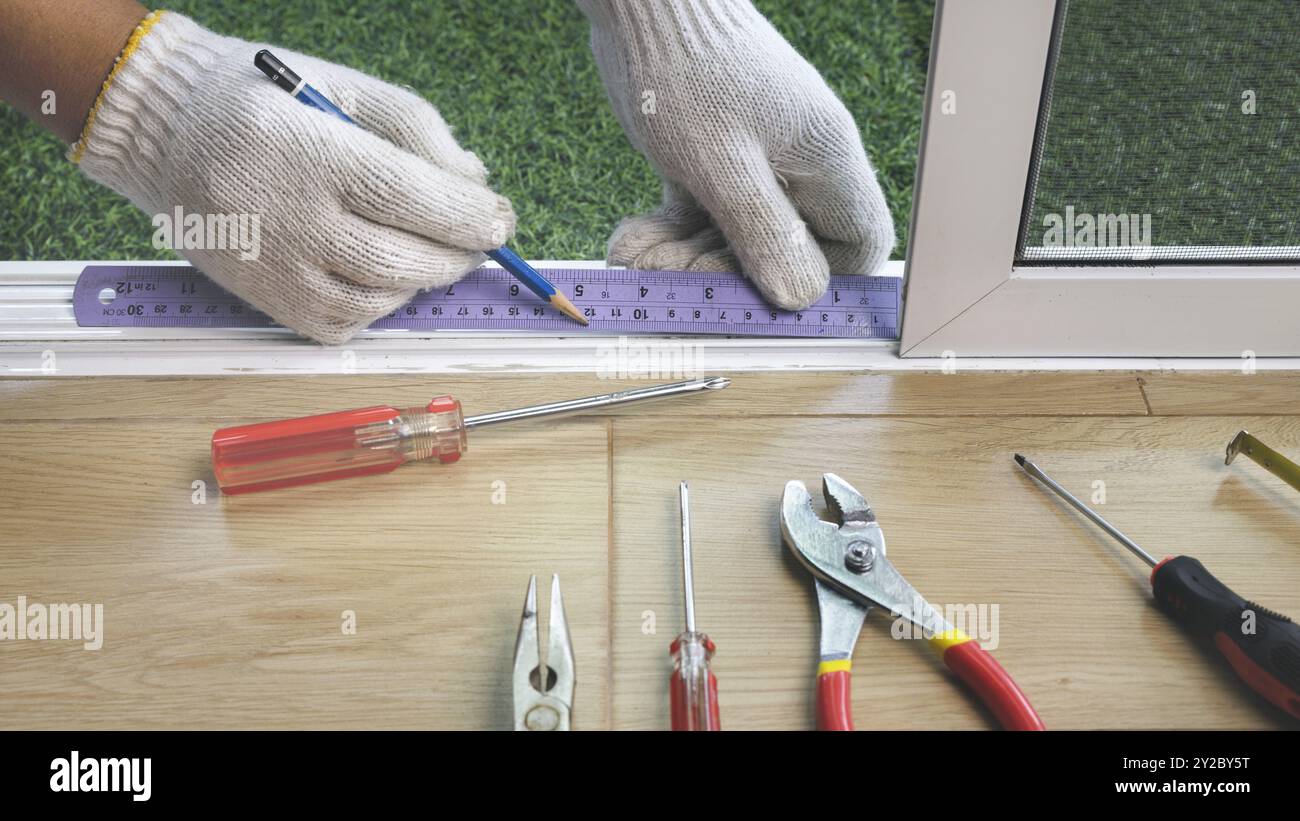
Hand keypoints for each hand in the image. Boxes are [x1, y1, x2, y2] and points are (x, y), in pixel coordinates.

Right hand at [75, 12, 513, 343]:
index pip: (407, 196)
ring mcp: (271, 269)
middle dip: (456, 254)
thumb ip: (418, 130)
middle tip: (474, 240)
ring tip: (422, 249)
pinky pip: (345, 323)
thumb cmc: (267, 102)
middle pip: (400, 259)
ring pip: (379, 299)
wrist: (164, 132)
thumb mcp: (344, 87)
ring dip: (420, 280)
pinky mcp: (265, 302)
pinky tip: (377, 272)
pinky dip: (379, 304)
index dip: (467, 215)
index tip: (500, 220)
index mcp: (306, 150)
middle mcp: (284, 216)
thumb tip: (476, 184)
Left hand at [578, 0, 893, 309]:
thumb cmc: (685, 68)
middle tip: (667, 273)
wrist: (639, 0)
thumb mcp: (722, 165)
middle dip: (722, 273)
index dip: (822, 279)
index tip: (763, 291)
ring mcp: (751, 159)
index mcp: (824, 160)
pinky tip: (628, 240)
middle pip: (782, 250)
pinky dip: (665, 233)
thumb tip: (801, 298)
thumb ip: (764, 233)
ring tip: (630, 255)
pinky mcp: (707, 155)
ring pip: (731, 237)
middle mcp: (796, 163)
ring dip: (681, 258)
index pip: (859, 243)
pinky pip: (698, 214)